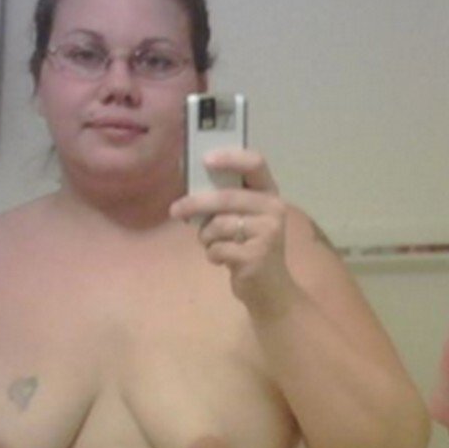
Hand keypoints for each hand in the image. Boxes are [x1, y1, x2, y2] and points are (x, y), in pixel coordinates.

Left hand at [170, 148, 299, 317]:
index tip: (205, 159)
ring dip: (206, 237)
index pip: (255, 163)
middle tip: (175, 211)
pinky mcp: (256, 256)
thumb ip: (227, 202)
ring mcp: (267, 233)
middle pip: (226, 197)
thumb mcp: (245, 220)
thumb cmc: (251, 248)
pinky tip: (223, 260)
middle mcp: (273, 209)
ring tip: (213, 245)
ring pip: (218, 225)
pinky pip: (218, 248)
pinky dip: (213, 255)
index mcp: (270, 194)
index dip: (230, 157)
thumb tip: (190, 187)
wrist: (271, 290)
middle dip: (195, 203)